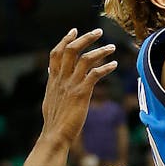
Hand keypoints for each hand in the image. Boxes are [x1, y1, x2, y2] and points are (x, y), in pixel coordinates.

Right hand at [39, 28, 116, 144]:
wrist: (55, 135)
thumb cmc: (55, 121)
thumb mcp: (51, 98)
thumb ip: (54, 85)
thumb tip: (53, 77)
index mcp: (53, 79)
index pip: (56, 53)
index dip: (65, 40)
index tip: (74, 30)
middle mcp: (61, 78)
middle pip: (71, 50)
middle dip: (85, 38)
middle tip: (98, 31)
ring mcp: (71, 85)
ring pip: (85, 59)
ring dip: (100, 50)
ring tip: (112, 47)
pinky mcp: (82, 93)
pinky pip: (95, 74)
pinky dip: (106, 67)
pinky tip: (114, 65)